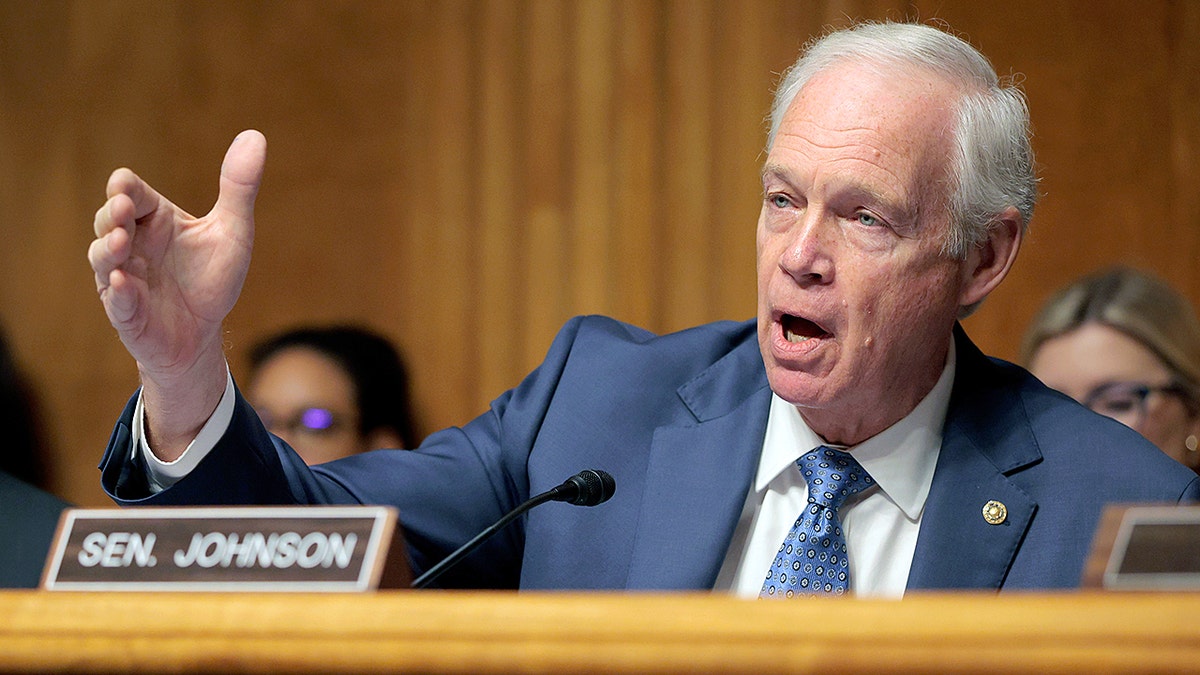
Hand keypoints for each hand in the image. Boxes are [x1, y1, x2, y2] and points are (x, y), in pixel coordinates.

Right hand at [88, 130, 266, 455]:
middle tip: (123, 210)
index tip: (128, 190)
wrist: (203, 334)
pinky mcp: (125, 311)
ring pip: (100, 257)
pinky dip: (119, 293)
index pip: (130, 191)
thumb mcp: (232, 232)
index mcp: (154, 219)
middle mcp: (130, 243)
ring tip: (119, 243)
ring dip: (107, 249)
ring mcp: (121, 277)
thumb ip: (239, 188)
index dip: (125, 188)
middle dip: (112, 214)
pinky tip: (124, 285)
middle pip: (107, 218)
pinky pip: (116, 301)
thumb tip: (256, 136)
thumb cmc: (211, 279)